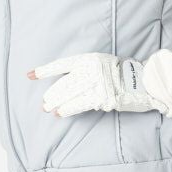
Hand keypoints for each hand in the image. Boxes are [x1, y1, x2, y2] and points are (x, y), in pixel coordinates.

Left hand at [27, 52, 170, 116]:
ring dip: (56, 103)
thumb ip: (84, 70)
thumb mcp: (101, 63)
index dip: (44, 71)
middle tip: (44, 102)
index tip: (29, 75)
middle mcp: (91, 69)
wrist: (142, 82)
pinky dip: (67, 109)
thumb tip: (64, 86)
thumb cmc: (121, 74)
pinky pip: (79, 104)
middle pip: (64, 83)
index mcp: (89, 58)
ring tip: (48, 108)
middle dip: (52, 94)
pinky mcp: (102, 97)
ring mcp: (97, 83)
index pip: (61, 64)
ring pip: (69, 94)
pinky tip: (59, 113)